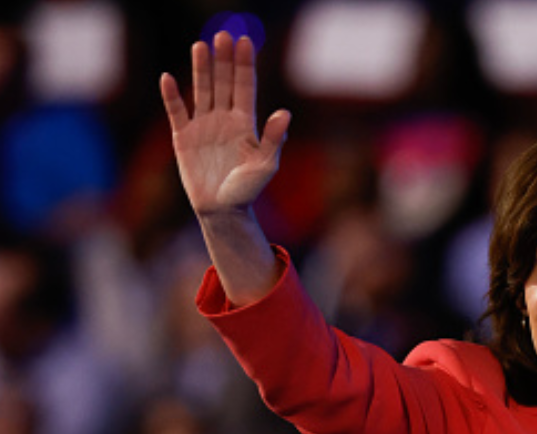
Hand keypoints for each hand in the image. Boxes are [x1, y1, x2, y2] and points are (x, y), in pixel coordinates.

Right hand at [160, 31, 289, 217]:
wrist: (222, 210)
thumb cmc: (248, 189)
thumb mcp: (266, 165)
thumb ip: (273, 139)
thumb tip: (284, 113)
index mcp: (245, 122)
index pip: (245, 86)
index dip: (244, 64)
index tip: (245, 41)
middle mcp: (224, 118)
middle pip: (223, 82)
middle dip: (223, 59)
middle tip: (223, 35)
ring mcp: (203, 125)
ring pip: (201, 90)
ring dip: (201, 69)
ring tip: (200, 46)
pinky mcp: (182, 137)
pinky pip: (176, 111)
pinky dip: (172, 96)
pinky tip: (167, 78)